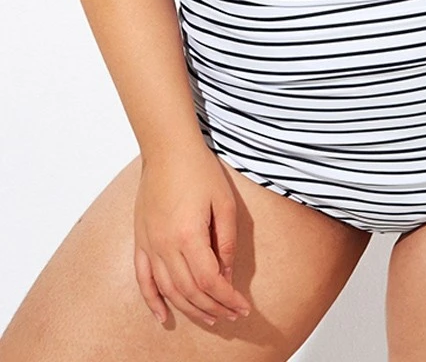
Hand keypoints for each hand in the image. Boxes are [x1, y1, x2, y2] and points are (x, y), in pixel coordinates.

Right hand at [133, 142, 251, 327]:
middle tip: (232, 316)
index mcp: (189, 235)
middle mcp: (165, 245)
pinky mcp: (140, 240)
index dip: (227, 298)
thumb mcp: (225, 203)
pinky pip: (143, 279)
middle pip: (189, 291)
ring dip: (189, 310)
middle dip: (213, 308)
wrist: (168, 149)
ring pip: (168, 291)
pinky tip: (164, 316)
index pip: (209, 281)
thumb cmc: (199, 170)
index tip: (242, 307)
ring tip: (210, 318)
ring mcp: (149, 244)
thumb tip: (227, 275)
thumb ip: (226, 242)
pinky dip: (152, 301)